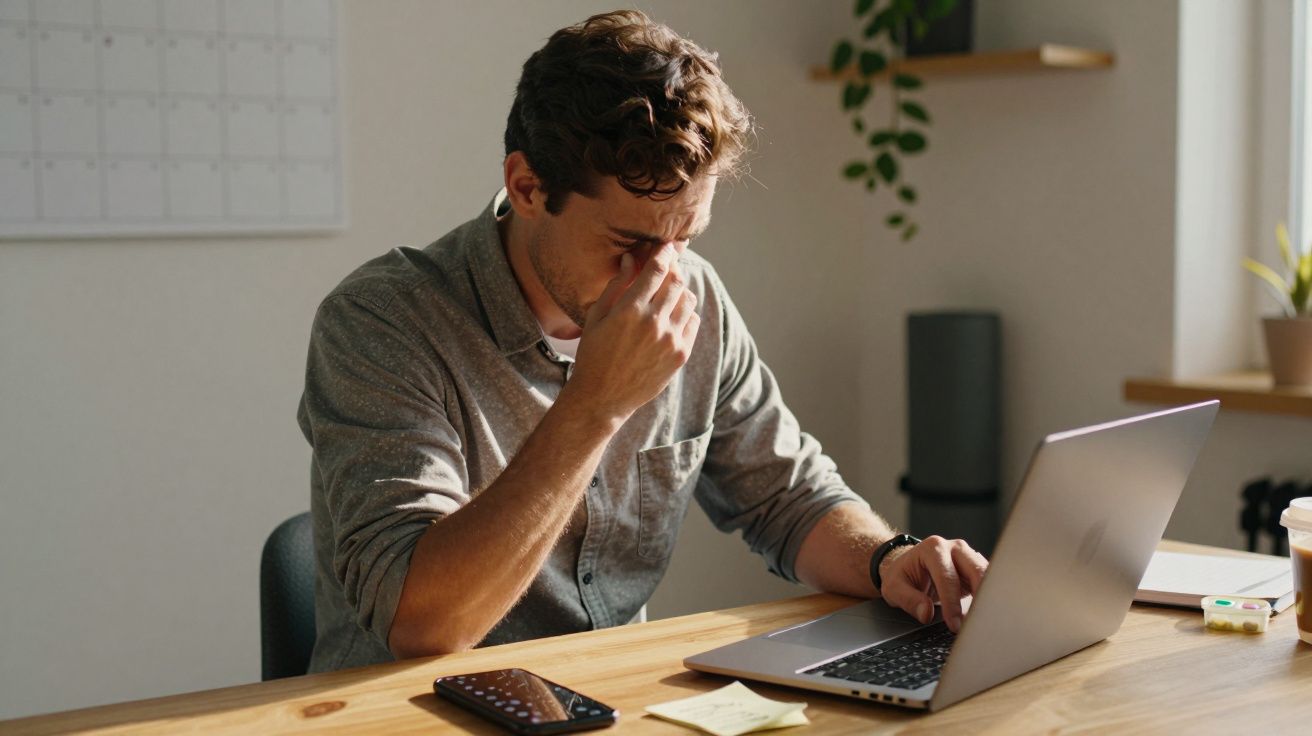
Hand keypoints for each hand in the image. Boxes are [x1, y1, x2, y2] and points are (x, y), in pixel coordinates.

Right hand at [561, 242, 699, 425]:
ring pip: (688, 299)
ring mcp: (670, 339)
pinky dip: (685, 314)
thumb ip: (615, 286)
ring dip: (679, 292)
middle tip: (666, 269)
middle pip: (676, 281)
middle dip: (672, 270)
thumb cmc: (593, 354)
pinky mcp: (680, 354)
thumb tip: (631, 260)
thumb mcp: (596, 317)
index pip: (657, 269)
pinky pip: (692, 321)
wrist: (602, 398)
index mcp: (629, 310)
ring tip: (666, 296)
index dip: (664, 253)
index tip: (666, 246)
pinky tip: (671, 317)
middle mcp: (654, 322)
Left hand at [878, 535, 988, 632]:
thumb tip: (926, 613)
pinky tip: (985, 615)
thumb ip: (908, 600)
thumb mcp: (894, 587)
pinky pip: (989, 582)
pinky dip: (988, 599)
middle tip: (976, 624)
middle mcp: (954, 548)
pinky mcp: (976, 568)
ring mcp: (968, 556)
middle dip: (979, 598)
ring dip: (987, 599)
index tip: (955, 625)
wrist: (907, 565)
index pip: (948, 578)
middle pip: (976, 571)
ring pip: (988, 576)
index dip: (952, 603)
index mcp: (933, 548)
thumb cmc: (901, 575)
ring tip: (984, 622)